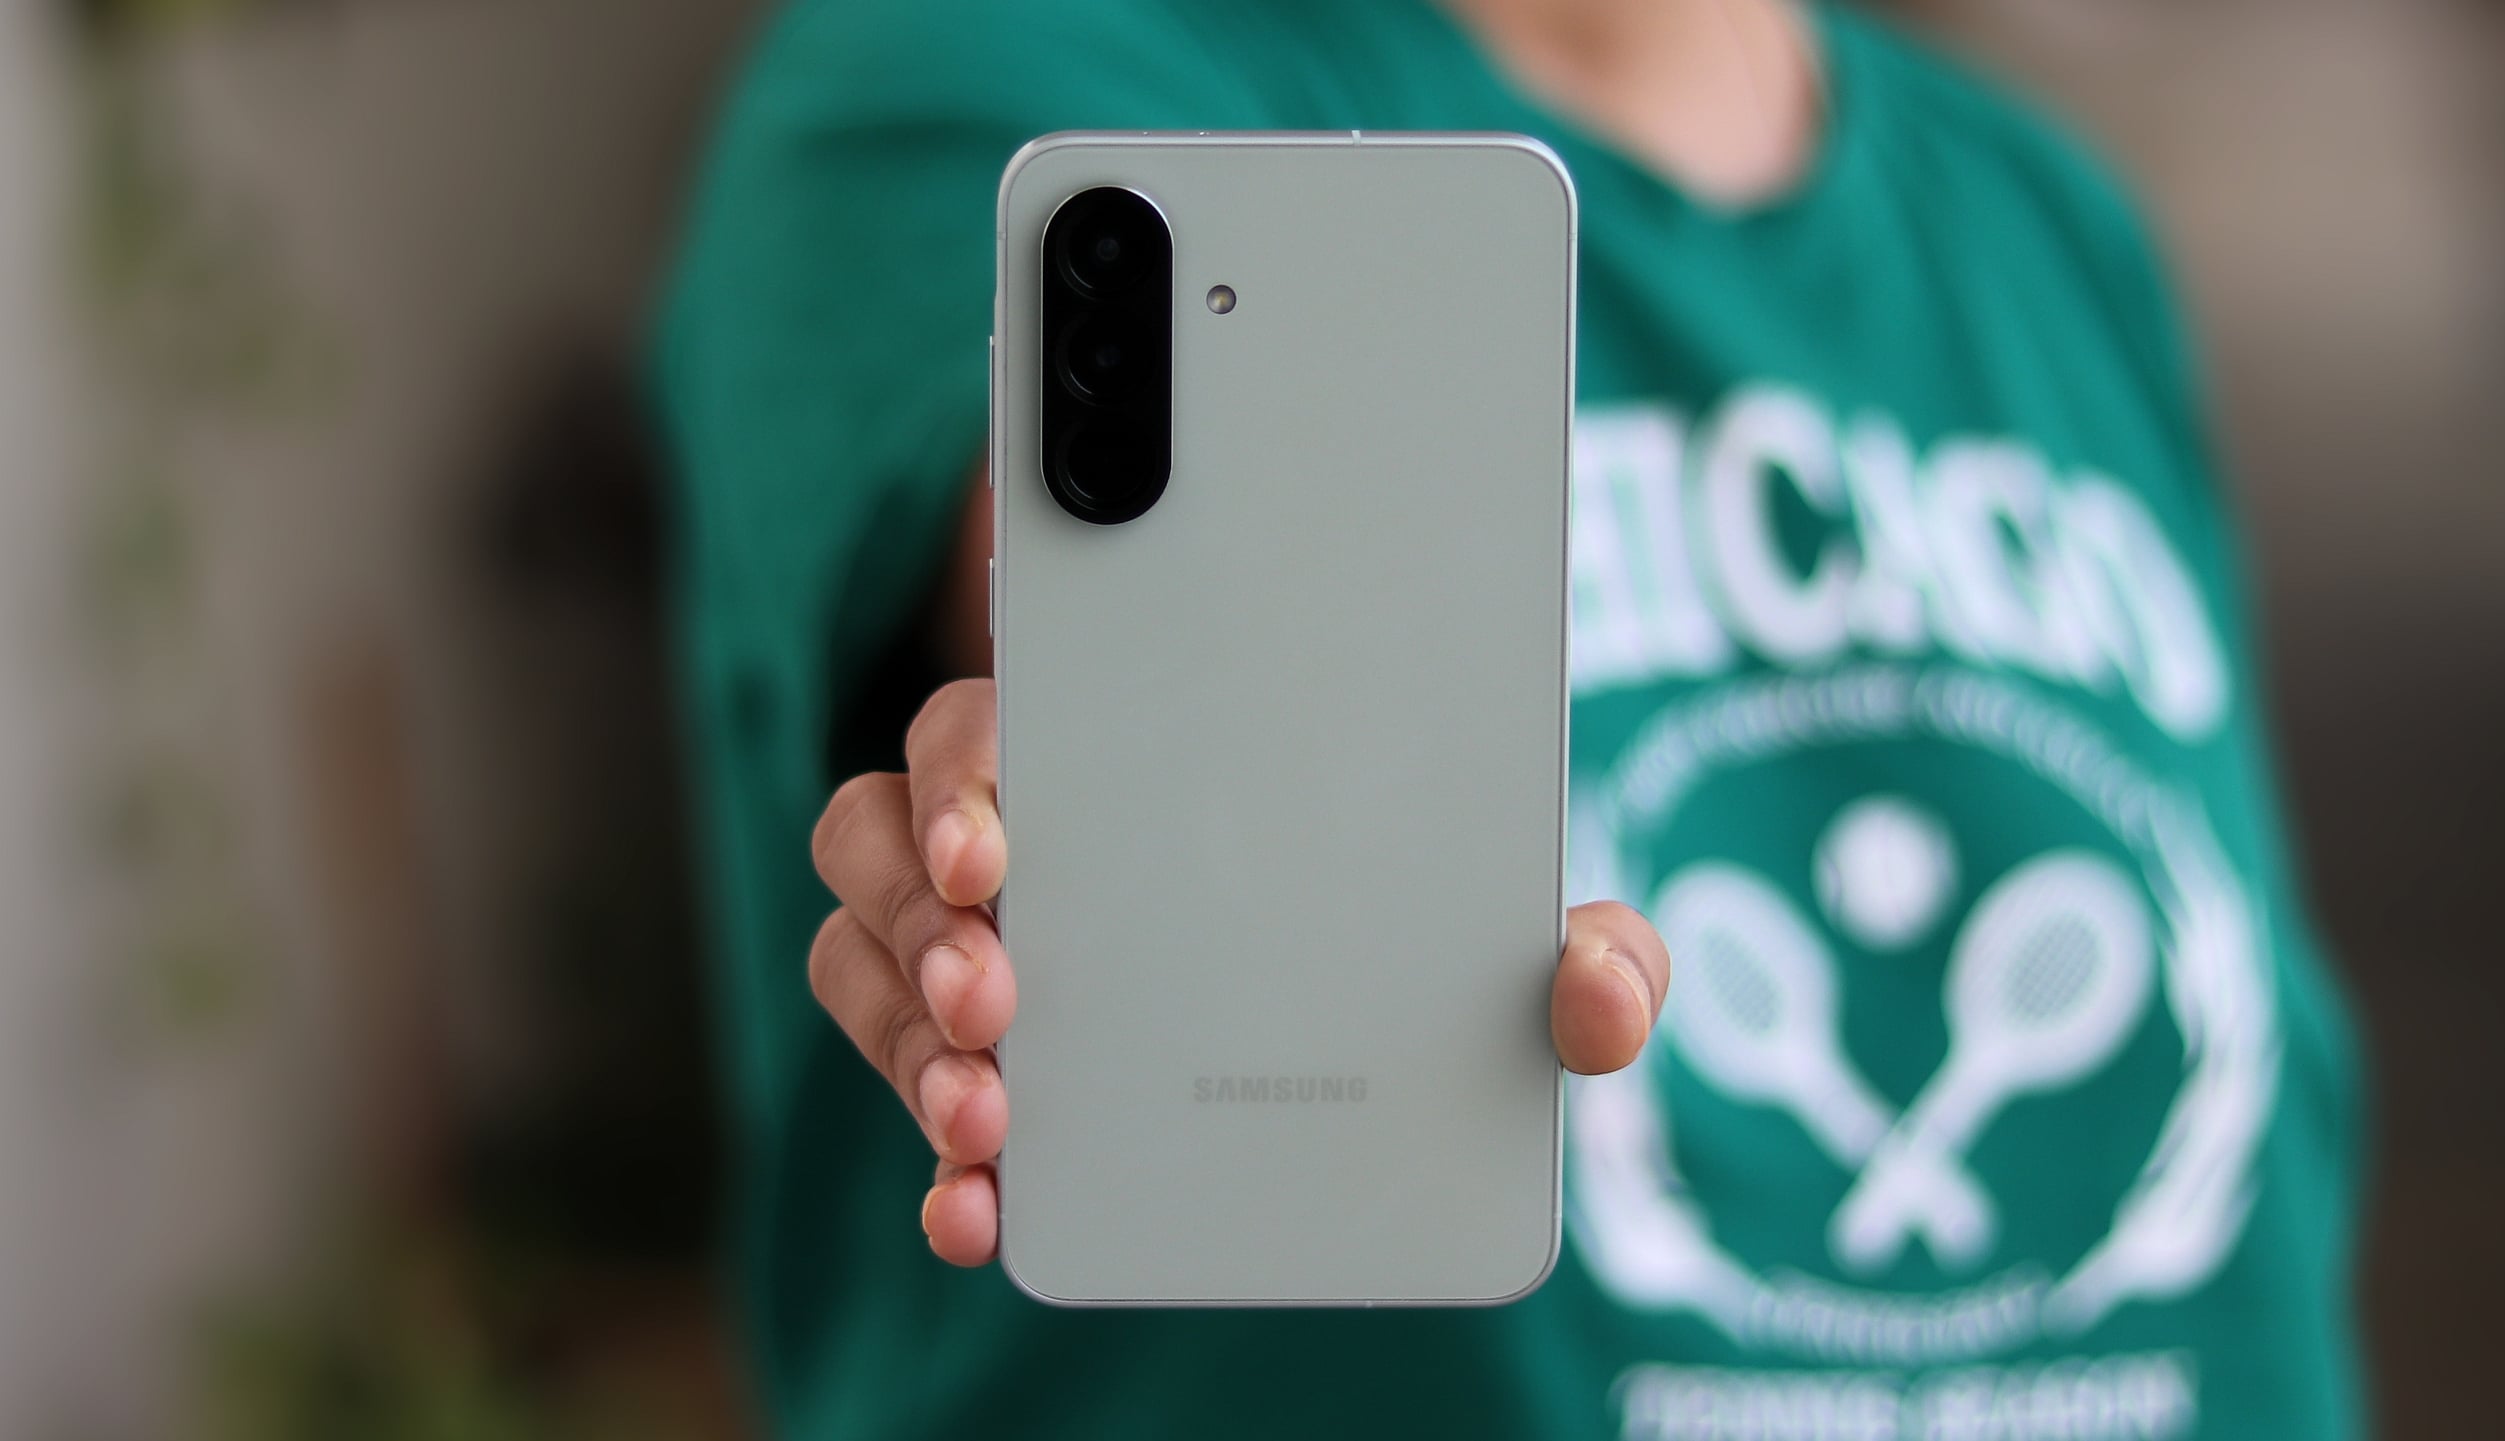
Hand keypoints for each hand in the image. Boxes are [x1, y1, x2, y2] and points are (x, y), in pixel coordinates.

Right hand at [808, 677, 1672, 1265]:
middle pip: (884, 835)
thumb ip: (1586, 956)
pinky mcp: (988, 1080)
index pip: (990, 724)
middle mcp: (1026, 851)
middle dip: (918, 917)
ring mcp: (982, 964)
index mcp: (1124, 758)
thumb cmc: (1432, 949)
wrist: (1405, 1067)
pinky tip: (976, 1213)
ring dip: (901, 1037)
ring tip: (986, 1114)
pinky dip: (931, 1164)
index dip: (965, 776)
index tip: (999, 849)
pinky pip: (908, 1101)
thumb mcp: (1523, 951)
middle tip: (994, 997)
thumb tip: (1600, 995)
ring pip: (861, 960)